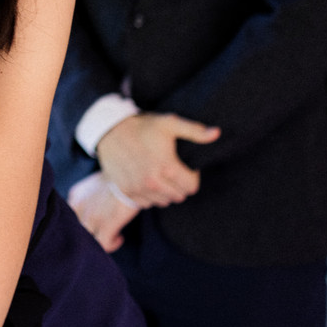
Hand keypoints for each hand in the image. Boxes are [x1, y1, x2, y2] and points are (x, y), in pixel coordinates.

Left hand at [66, 171, 139, 251]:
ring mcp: (91, 217)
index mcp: (76, 194)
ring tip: (113, 235)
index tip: (99, 220)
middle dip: (90, 233)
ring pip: (88, 240)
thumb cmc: (121, 175)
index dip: (84, 221)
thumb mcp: (99, 181)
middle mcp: (79, 206)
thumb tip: (101, 205)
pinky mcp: (106, 225)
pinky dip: (111, 245)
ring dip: (100, 241)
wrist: (133, 171)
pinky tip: (120, 237)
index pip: (71, 216)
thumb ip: (92, 193)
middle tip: (106, 232)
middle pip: (77, 229)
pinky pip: (103, 245)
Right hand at [94, 113, 218, 206]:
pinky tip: (146, 179)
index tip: (184, 165)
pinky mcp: (126, 191)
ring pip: (163, 201)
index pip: (192, 187)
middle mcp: (153, 182)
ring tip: (159, 173)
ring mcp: (138, 189)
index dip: (191, 175)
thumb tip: (217, 134)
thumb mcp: (169, 123)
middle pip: (179, 196)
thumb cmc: (143, 126)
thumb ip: (195, 131)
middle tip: (171, 168)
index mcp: (167, 167)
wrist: (109, 130)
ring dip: (165, 191)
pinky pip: (146, 203)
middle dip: (179, 184)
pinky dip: (149, 195)